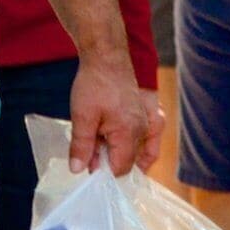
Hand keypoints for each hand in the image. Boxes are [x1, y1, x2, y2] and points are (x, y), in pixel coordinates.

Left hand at [64, 55, 157, 175]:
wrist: (106, 56)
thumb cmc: (94, 84)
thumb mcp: (82, 117)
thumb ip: (81, 146)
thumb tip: (77, 170)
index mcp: (129, 133)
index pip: (120, 169)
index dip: (103, 173)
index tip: (88, 167)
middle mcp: (145, 129)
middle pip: (131, 160)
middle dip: (111, 162)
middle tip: (90, 153)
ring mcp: (150, 120)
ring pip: (142, 150)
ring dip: (123, 152)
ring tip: (103, 147)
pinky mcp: (150, 111)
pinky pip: (151, 136)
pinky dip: (141, 144)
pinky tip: (125, 141)